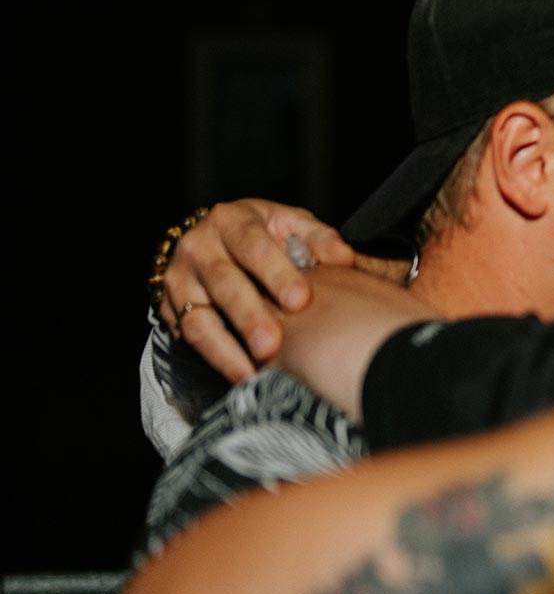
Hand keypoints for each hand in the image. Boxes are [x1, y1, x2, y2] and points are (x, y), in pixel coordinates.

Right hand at [157, 200, 359, 381]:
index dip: (276, 273)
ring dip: (226, 347)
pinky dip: (216, 358)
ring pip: (199, 317)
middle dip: (249, 315)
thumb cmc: (263, 234)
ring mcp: (180, 279)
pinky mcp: (170, 308)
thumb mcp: (291, 224)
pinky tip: (240, 374)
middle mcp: (198, 247)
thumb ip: (319, 239)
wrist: (217, 238)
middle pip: (223, 283)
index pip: (253, 245)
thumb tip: (344, 258)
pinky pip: (190, 338)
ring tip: (254, 369)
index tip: (300, 300)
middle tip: (273, 344)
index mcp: (231, 220)